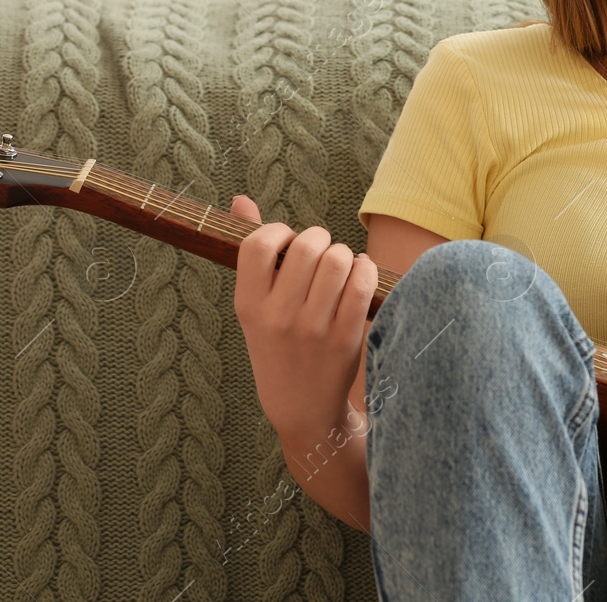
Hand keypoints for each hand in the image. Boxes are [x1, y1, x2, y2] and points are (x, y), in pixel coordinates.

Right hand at [230, 195, 378, 443]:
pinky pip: (362, 283)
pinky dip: (366, 270)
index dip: (279, 232)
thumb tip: (240, 199)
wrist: (301, 408)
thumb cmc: (278, 345)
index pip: (257, 244)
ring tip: (341, 268)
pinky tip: (359, 276)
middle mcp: (277, 316)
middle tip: (321, 255)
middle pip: (308, 246)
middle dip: (321, 240)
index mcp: (247, 304)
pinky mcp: (345, 338)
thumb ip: (252, 253)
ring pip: (339, 259)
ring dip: (345, 255)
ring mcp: (312, 329)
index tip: (288, 245)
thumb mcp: (254, 306)